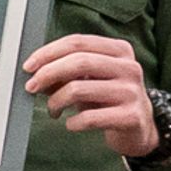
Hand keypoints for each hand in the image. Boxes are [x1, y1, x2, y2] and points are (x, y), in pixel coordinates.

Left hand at [26, 33, 155, 155]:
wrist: (140, 128)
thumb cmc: (109, 99)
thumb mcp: (92, 79)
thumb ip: (68, 71)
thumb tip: (35, 72)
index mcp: (120, 50)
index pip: (78, 42)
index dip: (48, 52)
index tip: (29, 66)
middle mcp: (129, 67)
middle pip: (79, 62)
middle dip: (48, 73)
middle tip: (32, 86)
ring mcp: (132, 92)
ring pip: (79, 89)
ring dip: (56, 101)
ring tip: (53, 109)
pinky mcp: (131, 117)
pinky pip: (90, 118)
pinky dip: (73, 122)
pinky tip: (71, 124)